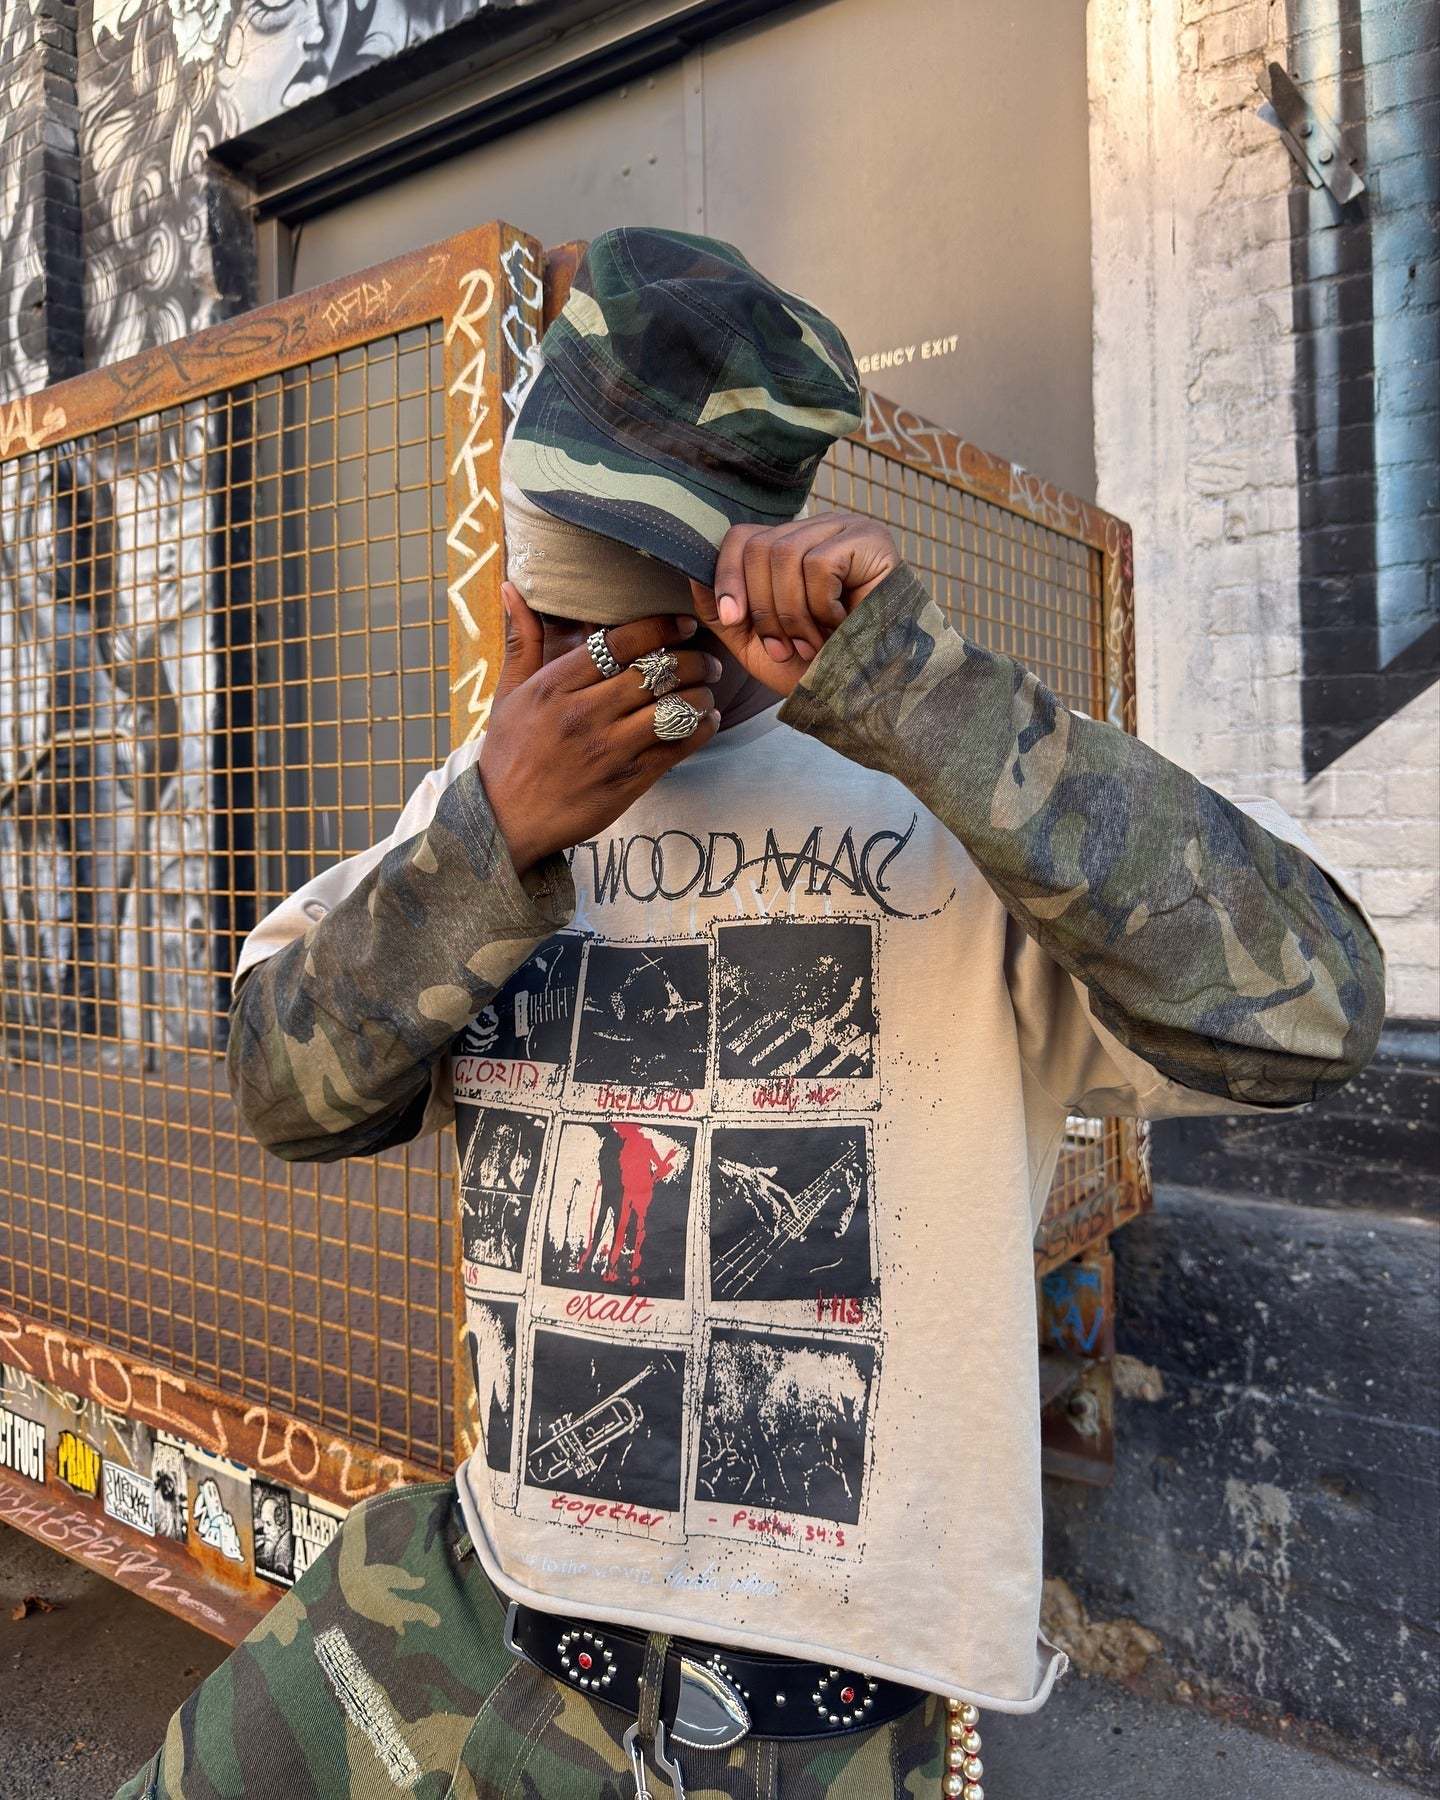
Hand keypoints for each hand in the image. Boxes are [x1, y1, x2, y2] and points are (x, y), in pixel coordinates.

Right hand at [479, 583, 722, 874]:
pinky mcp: (627, 782)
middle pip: (657, 672)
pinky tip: (706, 722)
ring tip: (708, 693)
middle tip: (708, 661)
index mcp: (556, 686)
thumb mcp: (508, 694)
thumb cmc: (508, 753)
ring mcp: (609, 749)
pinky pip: (678, 748)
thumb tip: (513, 587)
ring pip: (674, 709)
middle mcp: (585, 713)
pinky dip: (700, 730)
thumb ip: (522, 640)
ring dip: (701, 696)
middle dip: (694, 661)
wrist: (505, 820)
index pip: (620, 643)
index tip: (684, 624)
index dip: (661, 628)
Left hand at [687, 514, 899, 695]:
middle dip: (764, 608)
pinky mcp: (871, 539)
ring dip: (792, 614)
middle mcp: (818, 530)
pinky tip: (842, 625)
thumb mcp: (755, 643)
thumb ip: (723, 610)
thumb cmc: (817, 671)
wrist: (868, 699)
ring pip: (786, 554)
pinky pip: (819, 564)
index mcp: (791, 548)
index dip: (728, 576)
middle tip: (787, 647)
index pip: (742, 536)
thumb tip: (692, 571)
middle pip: (760, 546)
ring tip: (813, 644)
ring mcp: (847, 529)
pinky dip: (822, 607)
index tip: (734, 620)